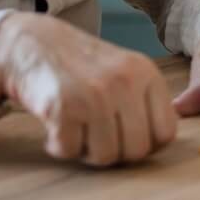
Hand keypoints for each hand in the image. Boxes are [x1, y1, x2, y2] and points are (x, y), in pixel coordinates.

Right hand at [0, 12, 176, 166]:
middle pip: (136, 151)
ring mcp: (95, 94)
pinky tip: (56, 125)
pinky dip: (59, 145)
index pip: (166, 133)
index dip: (146, 145)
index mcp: (146, 73)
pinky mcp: (62, 107)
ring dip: (86, 150)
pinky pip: (69, 151)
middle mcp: (125, 82)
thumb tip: (160, 144)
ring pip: (105, 157)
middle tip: (96, 135)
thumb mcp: (125, 72)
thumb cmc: (82, 66)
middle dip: (115, 152)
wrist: (34, 43)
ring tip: (77, 127)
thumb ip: (146, 102)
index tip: (126, 139)